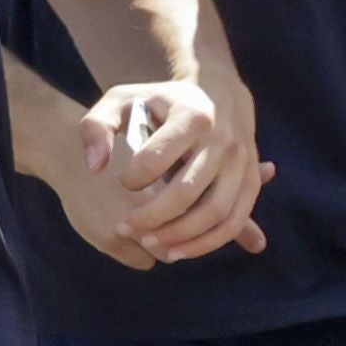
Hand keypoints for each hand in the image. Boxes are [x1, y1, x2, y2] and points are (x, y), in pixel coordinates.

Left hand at [81, 77, 266, 265]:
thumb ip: (96, 128)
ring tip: (150, 243)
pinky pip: (233, 221)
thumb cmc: (158, 102)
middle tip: (125, 227)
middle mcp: (222, 139)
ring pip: (215, 212)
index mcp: (190, 116)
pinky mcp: (249, 181)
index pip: (155, 158)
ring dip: (181, 237)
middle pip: (186, 192)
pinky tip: (177, 251)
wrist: (214, 94)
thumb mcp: (121, 101)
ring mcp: (241, 162)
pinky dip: (207, 243)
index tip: (123, 181)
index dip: (133, 177)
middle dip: (152, 218)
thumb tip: (96, 166)